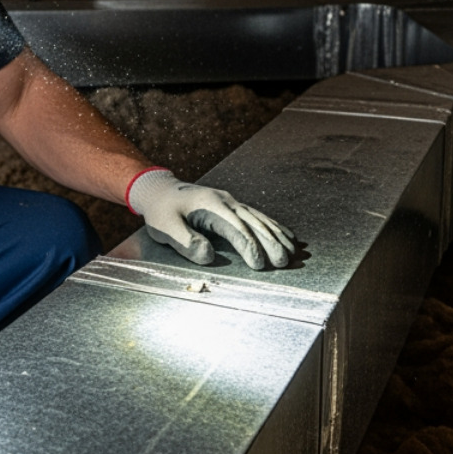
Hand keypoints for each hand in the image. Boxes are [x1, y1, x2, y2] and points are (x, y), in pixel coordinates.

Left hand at [127, 169, 294, 270]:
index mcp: (210, 205)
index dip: (249, 246)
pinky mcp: (232, 206)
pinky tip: (285, 235)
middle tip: (284, 262)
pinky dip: (273, 226)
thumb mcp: (164, 227)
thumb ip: (185, 241)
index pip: (235, 227)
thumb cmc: (162, 210)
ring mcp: (231, 202)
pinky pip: (257, 216)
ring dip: (276, 235)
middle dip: (270, 242)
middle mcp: (225, 201)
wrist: (160, 190)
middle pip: (253, 222)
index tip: (259, 264)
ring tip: (292, 252)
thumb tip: (209, 256)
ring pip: (259, 218)